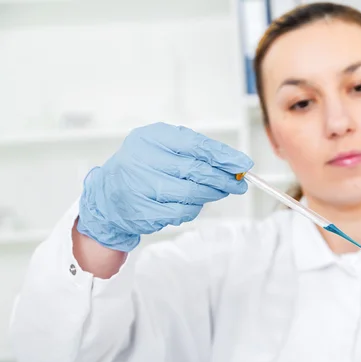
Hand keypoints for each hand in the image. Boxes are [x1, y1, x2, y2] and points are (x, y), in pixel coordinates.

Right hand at [77, 122, 252, 251]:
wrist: (107, 198)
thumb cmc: (142, 168)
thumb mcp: (162, 147)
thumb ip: (194, 151)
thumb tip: (232, 164)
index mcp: (150, 138)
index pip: (196, 146)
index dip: (224, 157)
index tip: (243, 165)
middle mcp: (142, 160)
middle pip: (197, 171)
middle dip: (223, 178)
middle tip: (239, 183)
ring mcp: (141, 188)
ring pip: (192, 194)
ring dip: (211, 194)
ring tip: (219, 191)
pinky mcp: (143, 212)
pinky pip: (181, 212)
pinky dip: (194, 208)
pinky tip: (194, 203)